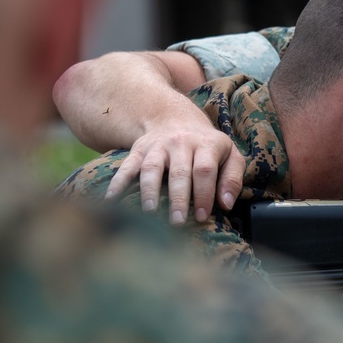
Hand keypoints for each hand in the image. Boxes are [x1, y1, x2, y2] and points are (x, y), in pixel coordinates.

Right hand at [105, 120, 243, 224]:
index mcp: (206, 145)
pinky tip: (110, 200)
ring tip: (150, 212)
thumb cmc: (208, 147)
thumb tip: (227, 204)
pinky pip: (126, 167)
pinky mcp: (138, 150)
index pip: (204, 170)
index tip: (202, 217)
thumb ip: (232, 179)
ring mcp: (157, 147)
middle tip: (177, 222)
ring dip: (149, 191)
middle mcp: (180, 143)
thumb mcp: (230, 155)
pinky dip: (117, 183)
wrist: (176, 119)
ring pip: (151, 169)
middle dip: (178, 199)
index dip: (203, 194)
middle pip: (178, 172)